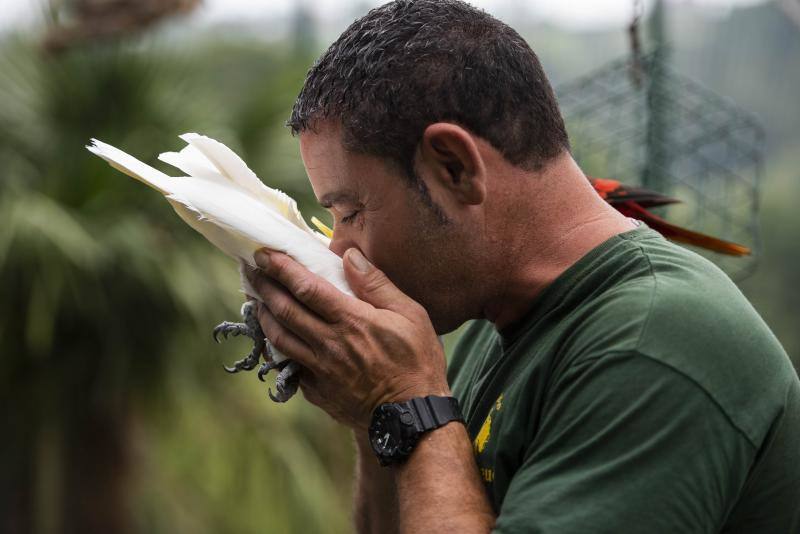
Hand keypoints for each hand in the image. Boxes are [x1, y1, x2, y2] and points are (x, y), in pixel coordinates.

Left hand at [245, 247, 449, 429]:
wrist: (412, 418)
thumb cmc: (417, 362)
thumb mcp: (410, 315)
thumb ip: (377, 284)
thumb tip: (350, 255)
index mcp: (351, 321)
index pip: (306, 288)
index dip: (281, 268)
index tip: (264, 254)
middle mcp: (329, 344)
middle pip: (284, 310)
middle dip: (264, 287)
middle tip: (252, 270)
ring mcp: (320, 370)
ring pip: (279, 338)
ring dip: (263, 316)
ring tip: (256, 300)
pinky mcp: (317, 392)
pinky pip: (288, 366)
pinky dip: (276, 348)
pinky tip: (274, 338)